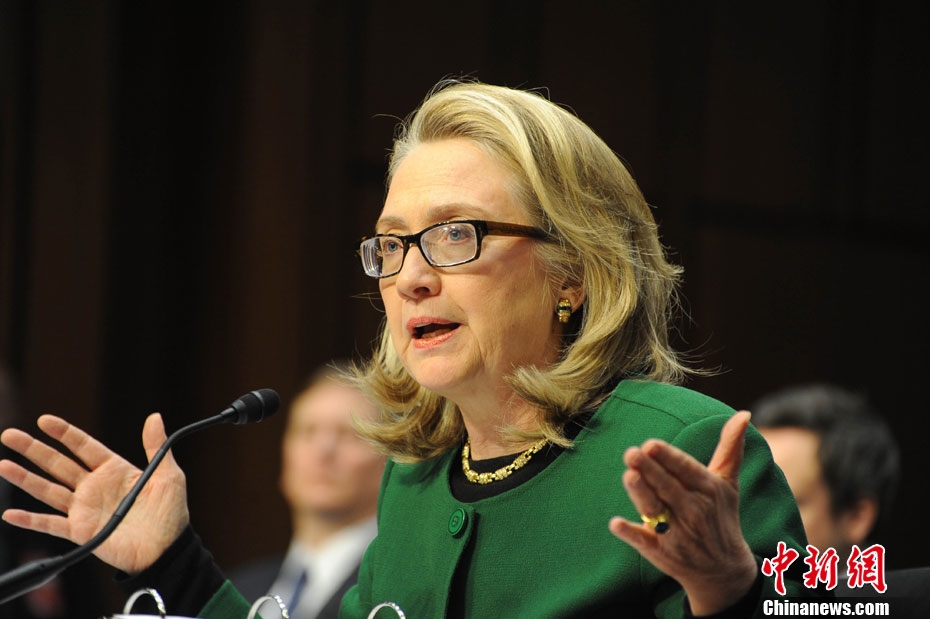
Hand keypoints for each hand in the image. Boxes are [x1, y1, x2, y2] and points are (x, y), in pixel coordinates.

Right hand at [0, 413, 189, 573]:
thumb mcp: (168, 475)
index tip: (44, 420)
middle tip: (10, 436)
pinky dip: (30, 520)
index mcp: (114, 470)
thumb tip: (154, 417)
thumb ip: (156, 446)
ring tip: (4, 465)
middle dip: (34, 449)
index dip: (64, 433)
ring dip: (25, 478)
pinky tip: (11, 514)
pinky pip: (51, 524)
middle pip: (58, 463)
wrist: (167, 549)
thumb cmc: (171, 513)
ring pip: (48, 490)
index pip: (83, 446)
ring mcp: (85, 509)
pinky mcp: (81, 531)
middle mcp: (95, 487)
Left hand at [608, 411, 757, 615]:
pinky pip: (644, 542)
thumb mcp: (728, 483)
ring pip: (655, 510)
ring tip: (628, 475)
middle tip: (632, 452)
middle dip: (650, 470)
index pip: (686, 470)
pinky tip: (616, 523)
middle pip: (667, 488)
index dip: (669, 458)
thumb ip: (730, 448)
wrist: (724, 571)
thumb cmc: (721, 516)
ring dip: (641, 494)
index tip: (651, 444)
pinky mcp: (661, 553)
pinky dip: (631, 534)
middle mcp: (693, 511)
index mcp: (708, 490)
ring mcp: (677, 533)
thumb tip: (744, 413)